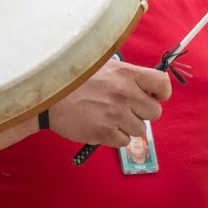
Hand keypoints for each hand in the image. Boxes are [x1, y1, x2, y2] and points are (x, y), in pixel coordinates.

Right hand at [46, 59, 171, 146]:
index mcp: (125, 73)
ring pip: (139, 129)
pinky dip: (114, 137)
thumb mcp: (99, 65)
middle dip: (142, 112)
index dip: (161, 92)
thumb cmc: (71, 79)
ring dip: (126, 126)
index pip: (161, 83)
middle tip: (125, 109)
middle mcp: (124, 93)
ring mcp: (115, 114)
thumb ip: (123, 75)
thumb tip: (142, 88)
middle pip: (154, 112)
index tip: (154, 96)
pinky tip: (99, 125)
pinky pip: (123, 141)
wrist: (45, 96)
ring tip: (107, 116)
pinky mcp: (104, 133)